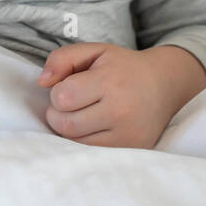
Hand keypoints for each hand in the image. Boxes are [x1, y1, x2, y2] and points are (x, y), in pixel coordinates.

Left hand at [36, 42, 205, 149]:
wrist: (164, 85)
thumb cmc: (123, 67)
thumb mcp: (95, 51)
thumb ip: (63, 58)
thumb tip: (41, 81)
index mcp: (110, 81)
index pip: (63, 97)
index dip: (58, 92)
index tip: (69, 87)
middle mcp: (120, 110)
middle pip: (66, 124)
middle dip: (58, 114)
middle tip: (70, 104)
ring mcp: (126, 134)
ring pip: (76, 143)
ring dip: (70, 130)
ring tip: (81, 115)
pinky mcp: (131, 149)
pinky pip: (92, 153)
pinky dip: (83, 142)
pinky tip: (91, 128)